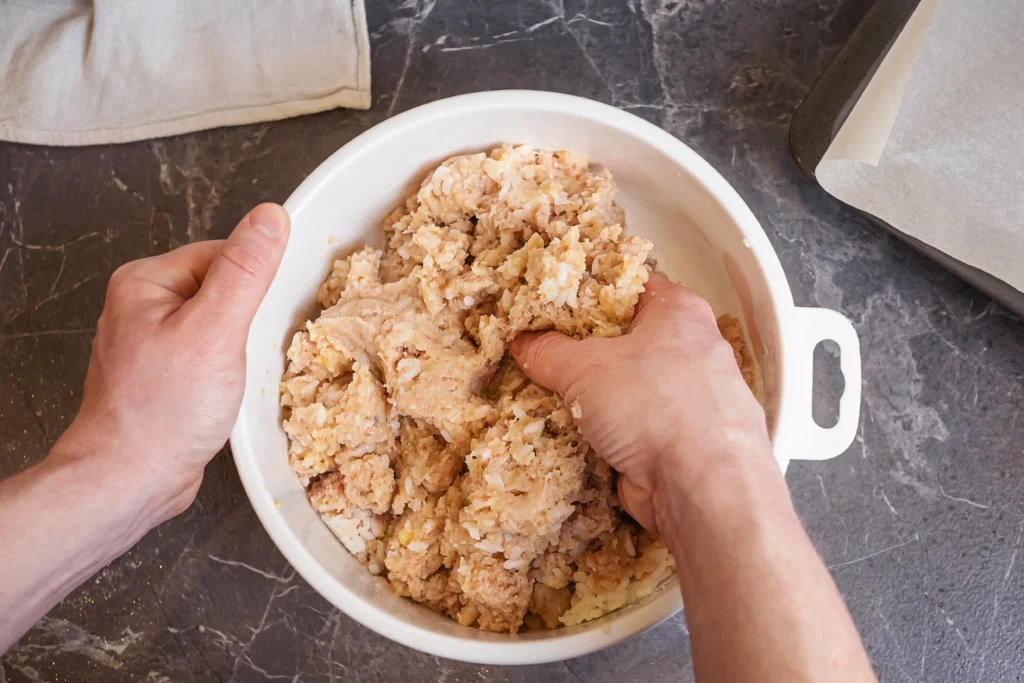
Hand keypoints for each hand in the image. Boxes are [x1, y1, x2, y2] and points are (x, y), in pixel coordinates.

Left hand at [50, 203, 289, 521]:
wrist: (130, 480)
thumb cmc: (163, 412)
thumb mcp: (214, 332)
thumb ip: (245, 272)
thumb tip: (269, 217)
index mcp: (146, 282)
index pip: (223, 254)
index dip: (255, 284)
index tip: (265, 315)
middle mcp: (144, 306)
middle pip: (225, 289)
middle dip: (249, 319)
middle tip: (249, 351)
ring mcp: (154, 342)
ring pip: (222, 325)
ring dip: (242, 348)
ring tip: (236, 376)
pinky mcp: (167, 374)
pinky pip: (212, 354)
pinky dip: (230, 370)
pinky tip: (229, 393)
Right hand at [510, 272, 772, 535]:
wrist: (703, 489)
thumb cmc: (654, 405)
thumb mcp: (585, 367)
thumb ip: (548, 351)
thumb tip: (522, 342)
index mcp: (679, 312)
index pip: (628, 284)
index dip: (587, 288)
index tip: (550, 297)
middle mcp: (691, 349)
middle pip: (625, 338)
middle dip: (583, 348)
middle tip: (539, 348)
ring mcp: (689, 399)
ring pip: (627, 387)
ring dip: (591, 396)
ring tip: (545, 392)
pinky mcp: (679, 442)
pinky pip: (631, 427)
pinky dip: (604, 432)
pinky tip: (569, 434)